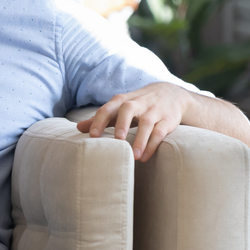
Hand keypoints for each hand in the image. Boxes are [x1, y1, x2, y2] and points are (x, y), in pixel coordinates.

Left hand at [75, 82, 192, 161]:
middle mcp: (138, 103)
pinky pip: (160, 132)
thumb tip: (78, 128)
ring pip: (147, 123)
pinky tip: (144, 157)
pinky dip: (153, 145)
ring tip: (133, 156)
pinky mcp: (168, 120)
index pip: (108, 108)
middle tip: (118, 140)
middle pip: (128, 109)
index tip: (92, 136)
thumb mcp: (120, 108)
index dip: (99, 121)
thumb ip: (101, 118)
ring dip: (140, 139)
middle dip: (122, 124)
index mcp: (122, 101)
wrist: (172, 93)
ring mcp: (154, 111)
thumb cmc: (138, 104)